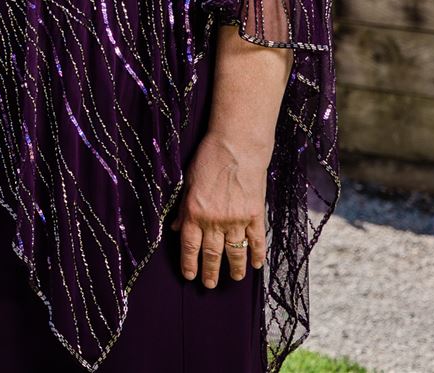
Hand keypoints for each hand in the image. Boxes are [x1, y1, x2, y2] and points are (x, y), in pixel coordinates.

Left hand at [176, 131, 270, 286]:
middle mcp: (215, 221)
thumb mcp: (187, 183)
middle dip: (210, 271)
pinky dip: (257, 255)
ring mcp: (237, 220)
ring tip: (233, 279)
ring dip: (234, 268)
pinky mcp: (255, 215)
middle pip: (211, 253)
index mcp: (195, 213)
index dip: (189, 263)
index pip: (190, 246)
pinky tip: (256, 265)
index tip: (190, 276)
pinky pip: (257, 241)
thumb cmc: (208, 160)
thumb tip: (176, 228)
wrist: (236, 147)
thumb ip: (183, 209)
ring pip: (235, 252)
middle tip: (209, 284)